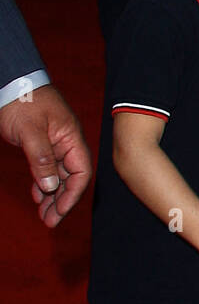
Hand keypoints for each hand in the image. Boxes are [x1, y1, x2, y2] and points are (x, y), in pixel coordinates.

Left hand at [0, 83, 91, 227]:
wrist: (12, 82)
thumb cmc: (23, 102)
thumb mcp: (30, 131)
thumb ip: (41, 159)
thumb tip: (50, 187)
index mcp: (72, 139)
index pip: (80, 173)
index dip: (71, 195)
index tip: (58, 212)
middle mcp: (67, 143)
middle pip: (71, 178)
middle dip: (61, 201)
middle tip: (49, 220)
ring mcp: (55, 144)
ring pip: (58, 175)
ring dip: (51, 195)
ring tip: (42, 213)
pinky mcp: (42, 144)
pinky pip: (47, 168)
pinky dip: (42, 183)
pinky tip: (36, 194)